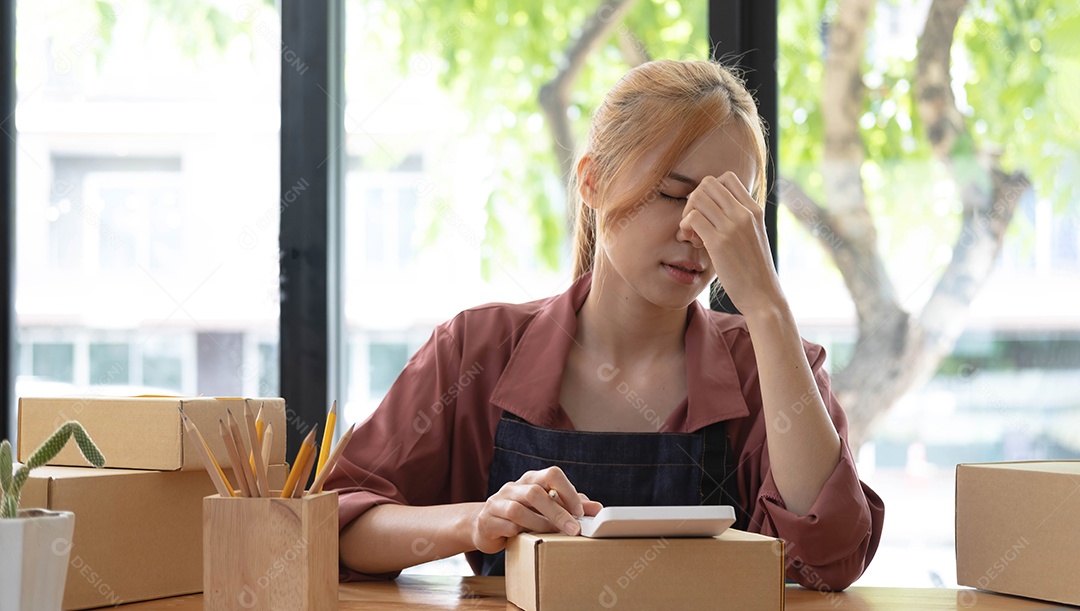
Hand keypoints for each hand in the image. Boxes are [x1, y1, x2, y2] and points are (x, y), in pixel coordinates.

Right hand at [471, 466, 602, 553]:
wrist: (486, 525)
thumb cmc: (523, 515)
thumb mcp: (547, 508)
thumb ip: (570, 506)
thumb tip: (597, 509)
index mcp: (531, 480)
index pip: (552, 474)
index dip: (568, 491)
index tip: (580, 512)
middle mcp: (513, 487)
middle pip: (536, 493)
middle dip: (558, 513)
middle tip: (574, 530)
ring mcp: (497, 502)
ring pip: (519, 510)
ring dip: (539, 524)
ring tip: (551, 536)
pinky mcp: (487, 520)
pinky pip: (505, 526)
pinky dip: (519, 533)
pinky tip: (526, 538)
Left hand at [678, 172, 781, 313]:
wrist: (763, 296)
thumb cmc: (754, 270)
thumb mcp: (752, 237)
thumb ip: (739, 220)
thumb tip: (715, 211)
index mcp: (754, 210)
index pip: (726, 178)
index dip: (709, 191)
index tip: (708, 212)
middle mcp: (744, 213)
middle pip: (707, 183)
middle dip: (694, 199)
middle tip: (695, 222)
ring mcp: (732, 226)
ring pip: (697, 197)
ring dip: (687, 213)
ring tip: (693, 234)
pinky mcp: (719, 243)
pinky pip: (692, 218)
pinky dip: (685, 227)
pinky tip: (694, 243)